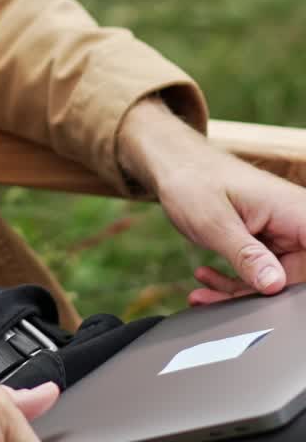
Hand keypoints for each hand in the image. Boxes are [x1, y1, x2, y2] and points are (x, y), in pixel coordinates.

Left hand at [117, 98, 305, 301]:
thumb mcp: (214, 222)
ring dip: (239, 292)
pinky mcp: (268, 241)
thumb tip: (274, 285)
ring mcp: (283, 233)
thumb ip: (246, 255)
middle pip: (295, 278)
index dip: (296, 283)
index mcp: (295, 212)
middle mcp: (296, 223)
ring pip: (275, 280)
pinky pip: (261, 272)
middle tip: (217, 301)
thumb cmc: (191, 180)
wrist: (172, 164)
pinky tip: (208, 281)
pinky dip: (234, 282)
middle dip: (256, 296)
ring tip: (203, 294)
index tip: (272, 295)